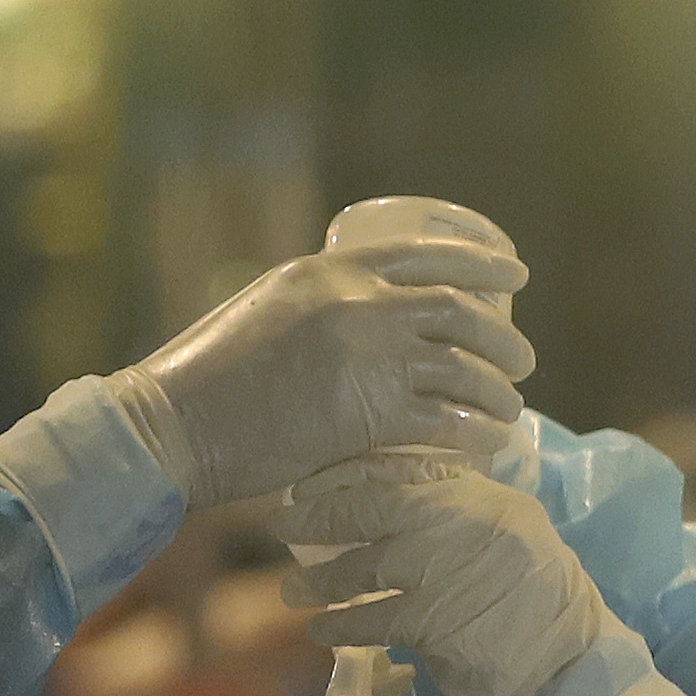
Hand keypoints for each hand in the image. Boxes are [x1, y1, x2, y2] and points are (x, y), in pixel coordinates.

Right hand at [94, 207, 535, 512]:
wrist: (173, 424)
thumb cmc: (206, 380)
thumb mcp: (266, 312)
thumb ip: (318, 311)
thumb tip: (361, 330)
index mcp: (330, 268)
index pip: (425, 254)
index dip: (481, 261)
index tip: (516, 274)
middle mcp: (356, 300)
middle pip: (457, 308)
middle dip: (501, 335)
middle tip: (522, 358)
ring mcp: (365, 353)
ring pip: (460, 365)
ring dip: (496, 388)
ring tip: (511, 405)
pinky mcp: (366, 411)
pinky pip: (446, 420)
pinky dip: (476, 432)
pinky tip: (490, 442)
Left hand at [275, 453, 625, 695]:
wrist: (570, 672)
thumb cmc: (540, 609)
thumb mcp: (512, 539)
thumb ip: (461, 515)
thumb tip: (393, 503)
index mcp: (487, 497)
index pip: (406, 468)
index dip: (350, 471)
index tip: (312, 481)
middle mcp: (467, 522)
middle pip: (376, 505)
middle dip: (322, 514)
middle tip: (283, 524)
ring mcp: (448, 570)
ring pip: (364, 564)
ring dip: (320, 578)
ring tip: (292, 588)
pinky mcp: (433, 621)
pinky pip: (370, 617)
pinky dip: (339, 623)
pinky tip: (321, 628)